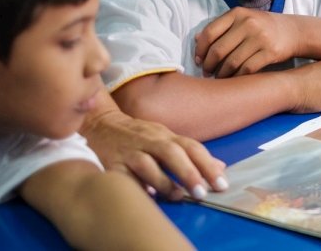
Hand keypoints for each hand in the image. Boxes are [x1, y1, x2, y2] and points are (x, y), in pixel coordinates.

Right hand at [80, 97, 226, 200]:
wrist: (99, 124)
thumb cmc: (137, 135)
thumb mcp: (165, 138)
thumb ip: (191, 152)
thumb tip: (220, 166)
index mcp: (165, 135)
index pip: (191, 147)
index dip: (207, 164)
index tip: (221, 184)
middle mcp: (149, 140)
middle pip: (172, 152)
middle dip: (189, 172)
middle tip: (202, 193)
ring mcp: (129, 151)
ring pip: (147, 163)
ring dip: (164, 181)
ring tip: (179, 196)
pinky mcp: (111, 163)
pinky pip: (124, 175)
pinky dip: (136, 184)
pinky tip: (148, 194)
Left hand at [195, 7, 299, 77]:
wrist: (293, 31)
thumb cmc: (262, 27)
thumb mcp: (243, 20)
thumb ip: (221, 27)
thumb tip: (196, 40)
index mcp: (237, 13)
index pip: (209, 32)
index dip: (200, 49)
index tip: (198, 60)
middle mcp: (248, 23)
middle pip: (218, 49)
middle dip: (209, 65)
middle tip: (206, 72)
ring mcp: (260, 37)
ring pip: (231, 62)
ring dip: (221, 74)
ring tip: (218, 78)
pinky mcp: (270, 52)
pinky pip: (247, 69)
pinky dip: (237, 77)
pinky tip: (233, 79)